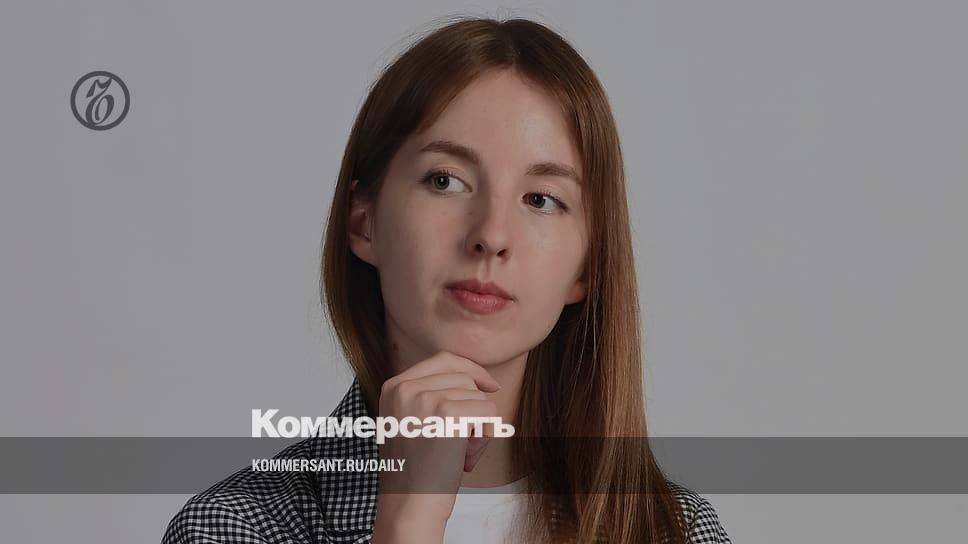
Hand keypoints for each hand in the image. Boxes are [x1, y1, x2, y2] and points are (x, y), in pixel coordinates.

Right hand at [370, 351, 500, 542]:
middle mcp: (405, 387)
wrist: (409, 504)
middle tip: (466, 439)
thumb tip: (473, 375)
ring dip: (479, 427)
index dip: (472, 370)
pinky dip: (486, 436)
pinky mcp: (446, 413)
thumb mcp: (410, 422)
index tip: (490, 385)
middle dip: (475, 406)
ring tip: (459, 453)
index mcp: (393, 386)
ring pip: (478, 397)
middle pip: (464, 377)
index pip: (443, 359)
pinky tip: (466, 457)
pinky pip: (488, 412)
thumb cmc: (416, 471)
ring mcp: (424, 398)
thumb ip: (429, 396)